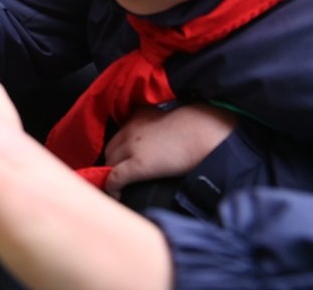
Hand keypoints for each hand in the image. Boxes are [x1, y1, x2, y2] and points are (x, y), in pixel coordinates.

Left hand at [103, 103, 236, 198]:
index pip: (119, 135)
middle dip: (112, 162)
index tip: (123, 159)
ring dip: (111, 174)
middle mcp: (130, 130)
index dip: (119, 150)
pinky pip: (115, 177)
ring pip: (109, 162)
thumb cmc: (195, 129)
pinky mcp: (138, 164)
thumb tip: (158, 144)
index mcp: (138, 117)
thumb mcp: (168, 121)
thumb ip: (156, 128)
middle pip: (110, 149)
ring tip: (119, 186)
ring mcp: (132, 147)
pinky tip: (116, 195)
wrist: (203, 133)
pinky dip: (112, 187)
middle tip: (120, 175)